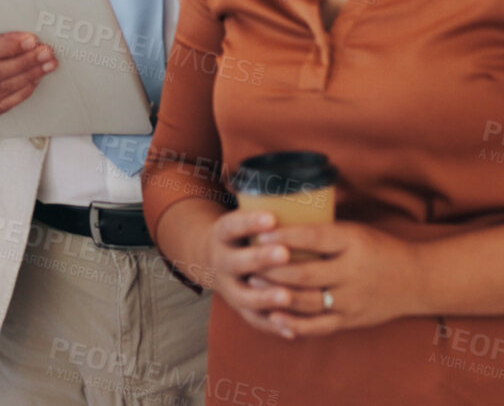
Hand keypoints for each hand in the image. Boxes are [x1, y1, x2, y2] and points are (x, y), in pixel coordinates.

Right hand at [198, 209, 301, 339]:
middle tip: (283, 254)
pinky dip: (273, 326)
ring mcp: (229, 288)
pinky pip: (256, 321)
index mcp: (222, 235)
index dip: (249, 222)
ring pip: (245, 296)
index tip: (271, 217)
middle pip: (237, 262)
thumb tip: (293, 174)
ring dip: (265, 297)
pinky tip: (292, 330)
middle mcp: (221, 263)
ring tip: (286, 296)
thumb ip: (262, 202)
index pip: (232, 225)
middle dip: (259, 259)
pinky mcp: (241, 310)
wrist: (211, 261)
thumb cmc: (240, 235)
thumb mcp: (239, 216)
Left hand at [250, 221, 421, 336]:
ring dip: (276, 293)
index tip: (260, 233)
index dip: (285, 236)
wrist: (416, 281)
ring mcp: (351, 300)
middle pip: (305, 272)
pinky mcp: (350, 321)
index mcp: (354, 243)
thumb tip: (281, 212)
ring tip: (253, 283)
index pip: (315, 238)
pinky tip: (273, 316)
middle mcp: (353, 272)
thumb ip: (324, 230)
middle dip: (272, 268)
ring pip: (307, 300)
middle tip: (248, 261)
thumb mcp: (356, 231)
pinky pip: (318, 325)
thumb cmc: (379, 249)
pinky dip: (293, 323)